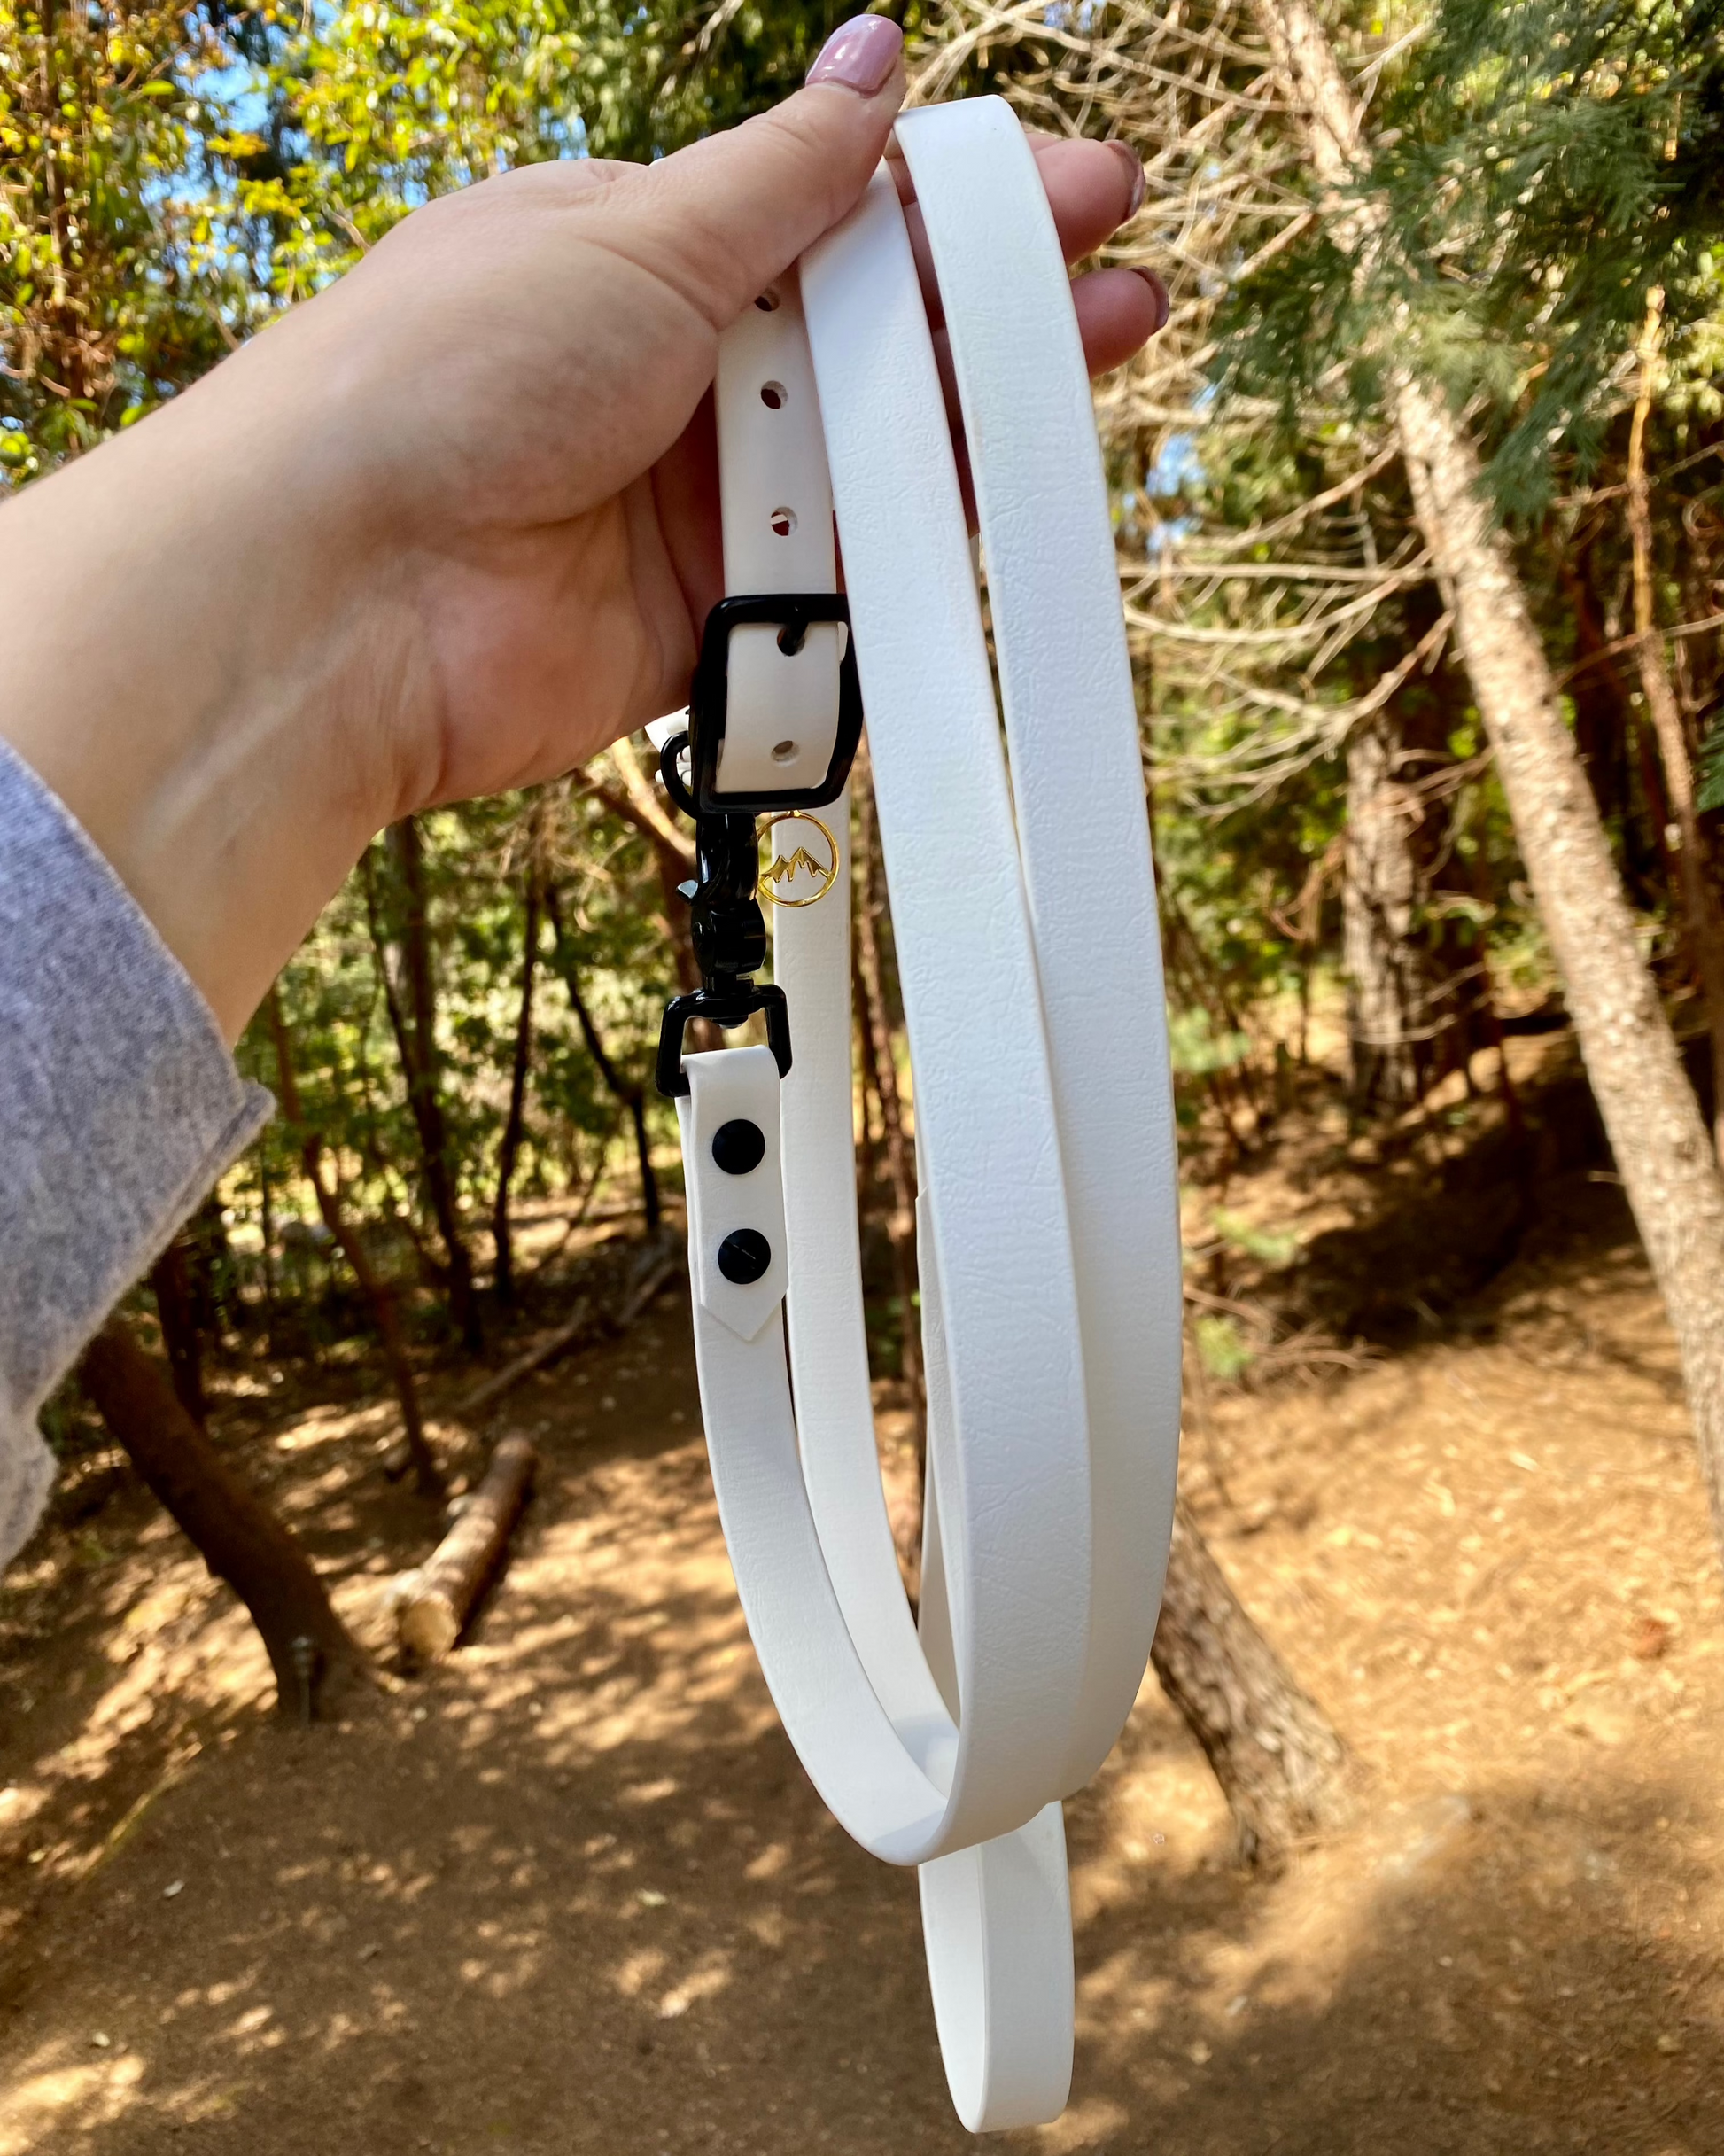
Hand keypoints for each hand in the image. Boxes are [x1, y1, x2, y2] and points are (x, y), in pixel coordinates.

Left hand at [0, 16, 1165, 1038]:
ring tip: (1097, 364)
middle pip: (873, 343)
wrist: (349, 589)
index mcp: (647, 253)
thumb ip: (782, 174)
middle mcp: (682, 377)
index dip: (950, 207)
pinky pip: (842, 585)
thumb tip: (874, 59)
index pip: (835, 218)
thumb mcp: (634, 231)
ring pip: (874, 461)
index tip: (1058, 189)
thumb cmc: (447, 375)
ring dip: (978, 423)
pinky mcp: (714, 620)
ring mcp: (703, 502)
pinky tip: (999, 501)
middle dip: (993, 312)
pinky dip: (912, 551)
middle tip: (1115, 281)